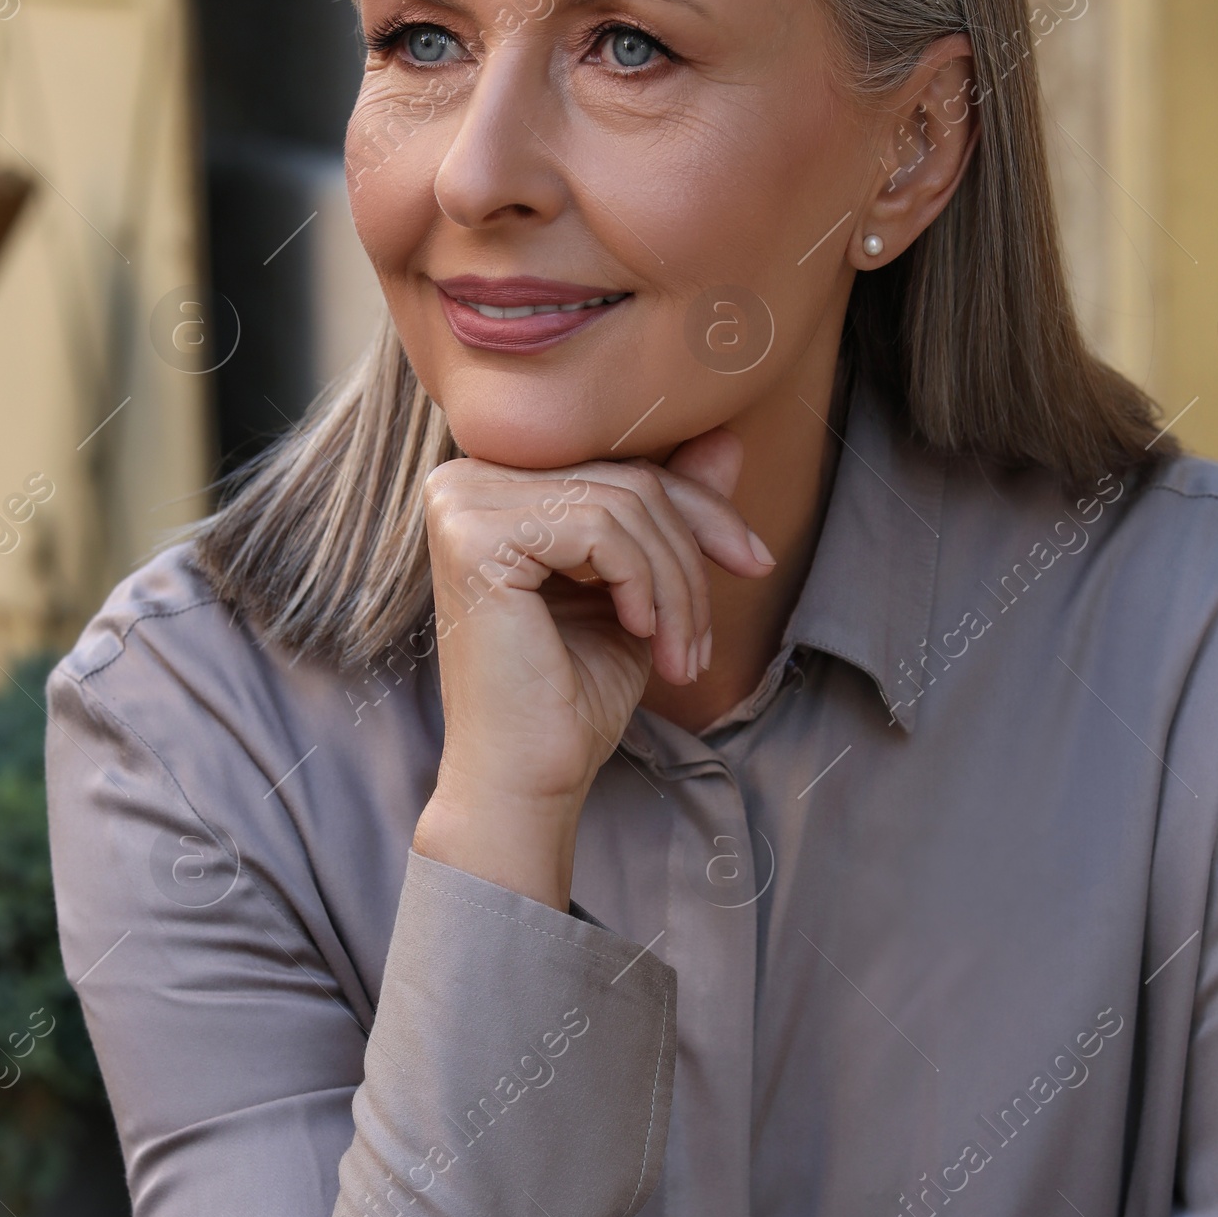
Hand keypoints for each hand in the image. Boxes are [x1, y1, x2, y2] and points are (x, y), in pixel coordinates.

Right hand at [413, 422, 770, 907]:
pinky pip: (601, 528)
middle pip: (626, 480)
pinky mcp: (474, 536)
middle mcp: (463, 481)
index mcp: (493, 486)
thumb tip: (726, 437)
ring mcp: (462, 503)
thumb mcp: (640, 589)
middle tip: (703, 644)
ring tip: (681, 656)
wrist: (525, 779)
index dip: (701, 511)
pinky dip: (642, 585)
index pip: (620, 467)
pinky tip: (637, 635)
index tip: (755, 562)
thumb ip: (669, 508)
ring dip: (677, 588)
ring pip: (624, 505)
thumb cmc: (570, 694)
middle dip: (691, 560)